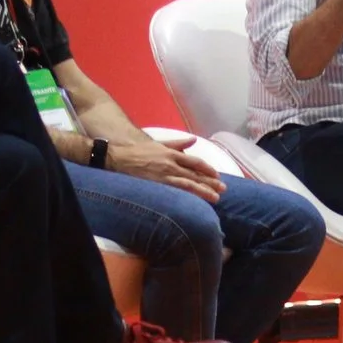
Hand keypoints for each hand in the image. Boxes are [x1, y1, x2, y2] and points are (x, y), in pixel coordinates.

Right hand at [106, 133, 225, 201]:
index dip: (207, 169)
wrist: (119, 157)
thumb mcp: (159, 144)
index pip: (195, 162)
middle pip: (195, 174)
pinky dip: (187, 196)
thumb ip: (177, 143)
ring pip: (189, 184)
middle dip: (210, 182)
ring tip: (215, 198)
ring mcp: (164, 174)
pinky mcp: (156, 184)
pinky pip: (175, 191)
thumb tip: (193, 140)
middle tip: (223, 189)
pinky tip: (196, 202)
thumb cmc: (138, 151)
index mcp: (172, 153)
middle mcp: (170, 163)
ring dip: (203, 191)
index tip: (217, 175)